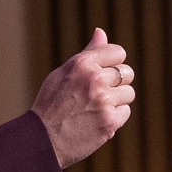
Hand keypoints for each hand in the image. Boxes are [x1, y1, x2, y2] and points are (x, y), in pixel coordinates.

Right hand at [31, 27, 135, 167]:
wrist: (42, 140)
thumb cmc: (51, 105)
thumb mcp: (63, 73)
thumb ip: (87, 54)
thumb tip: (101, 32)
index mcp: (81, 64)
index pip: (117, 52)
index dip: (113, 63)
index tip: (103, 74)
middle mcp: (94, 79)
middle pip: (127, 73)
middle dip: (117, 83)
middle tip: (98, 94)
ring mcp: (103, 101)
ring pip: (128, 93)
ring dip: (116, 101)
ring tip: (95, 109)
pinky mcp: (110, 121)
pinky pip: (125, 112)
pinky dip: (114, 117)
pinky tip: (96, 121)